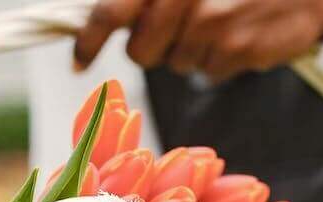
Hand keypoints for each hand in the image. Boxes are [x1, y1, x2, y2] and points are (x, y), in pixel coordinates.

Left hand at [74, 0, 322, 81]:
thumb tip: (102, 16)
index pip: (111, 10)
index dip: (89, 39)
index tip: (78, 61)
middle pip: (142, 52)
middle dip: (152, 47)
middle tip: (176, 25)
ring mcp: (214, 26)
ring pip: (178, 64)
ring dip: (192, 48)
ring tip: (222, 16)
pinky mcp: (240, 50)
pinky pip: (212, 70)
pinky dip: (223, 55)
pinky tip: (243, 28)